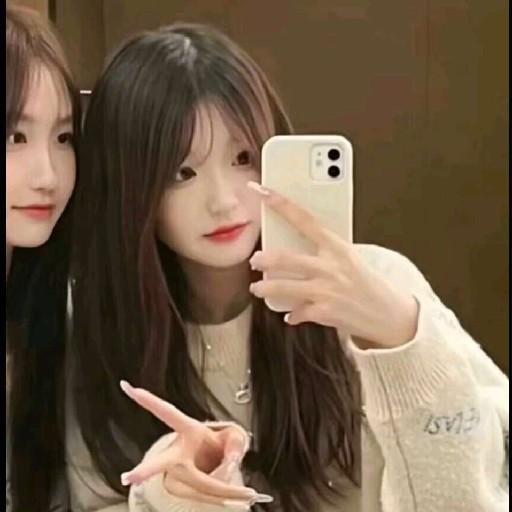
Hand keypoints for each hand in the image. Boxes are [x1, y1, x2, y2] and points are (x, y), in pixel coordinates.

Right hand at [119, 381, 272, 508]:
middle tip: (127, 478)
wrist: (220, 464)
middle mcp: (177, 453)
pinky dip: (224, 495)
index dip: (149, 401)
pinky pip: (207, 495)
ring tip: (244, 493)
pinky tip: (238, 494)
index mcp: (188, 430)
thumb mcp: (235, 437)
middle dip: (145, 471)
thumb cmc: (222, 445)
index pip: (168, 413)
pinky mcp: (187, 490)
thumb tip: (231, 463)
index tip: (131, 388)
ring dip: (220, 489)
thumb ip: (236, 445)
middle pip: (161, 463)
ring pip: (196, 486)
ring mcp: (179, 474)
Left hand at [247, 181, 418, 348]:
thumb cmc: (367, 283)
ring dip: (266, 287)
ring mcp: (326, 291)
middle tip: (255, 259)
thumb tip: (296, 245)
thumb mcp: (349, 258)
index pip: (305, 220)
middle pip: (287, 258)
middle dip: (264, 259)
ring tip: (257, 287)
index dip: (281, 204)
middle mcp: (330, 267)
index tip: (263, 192)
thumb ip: (324, 250)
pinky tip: (290, 314)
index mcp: (337, 247)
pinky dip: (291, 314)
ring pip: (284, 287)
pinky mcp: (324, 313)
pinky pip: (297, 312)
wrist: (390, 313)